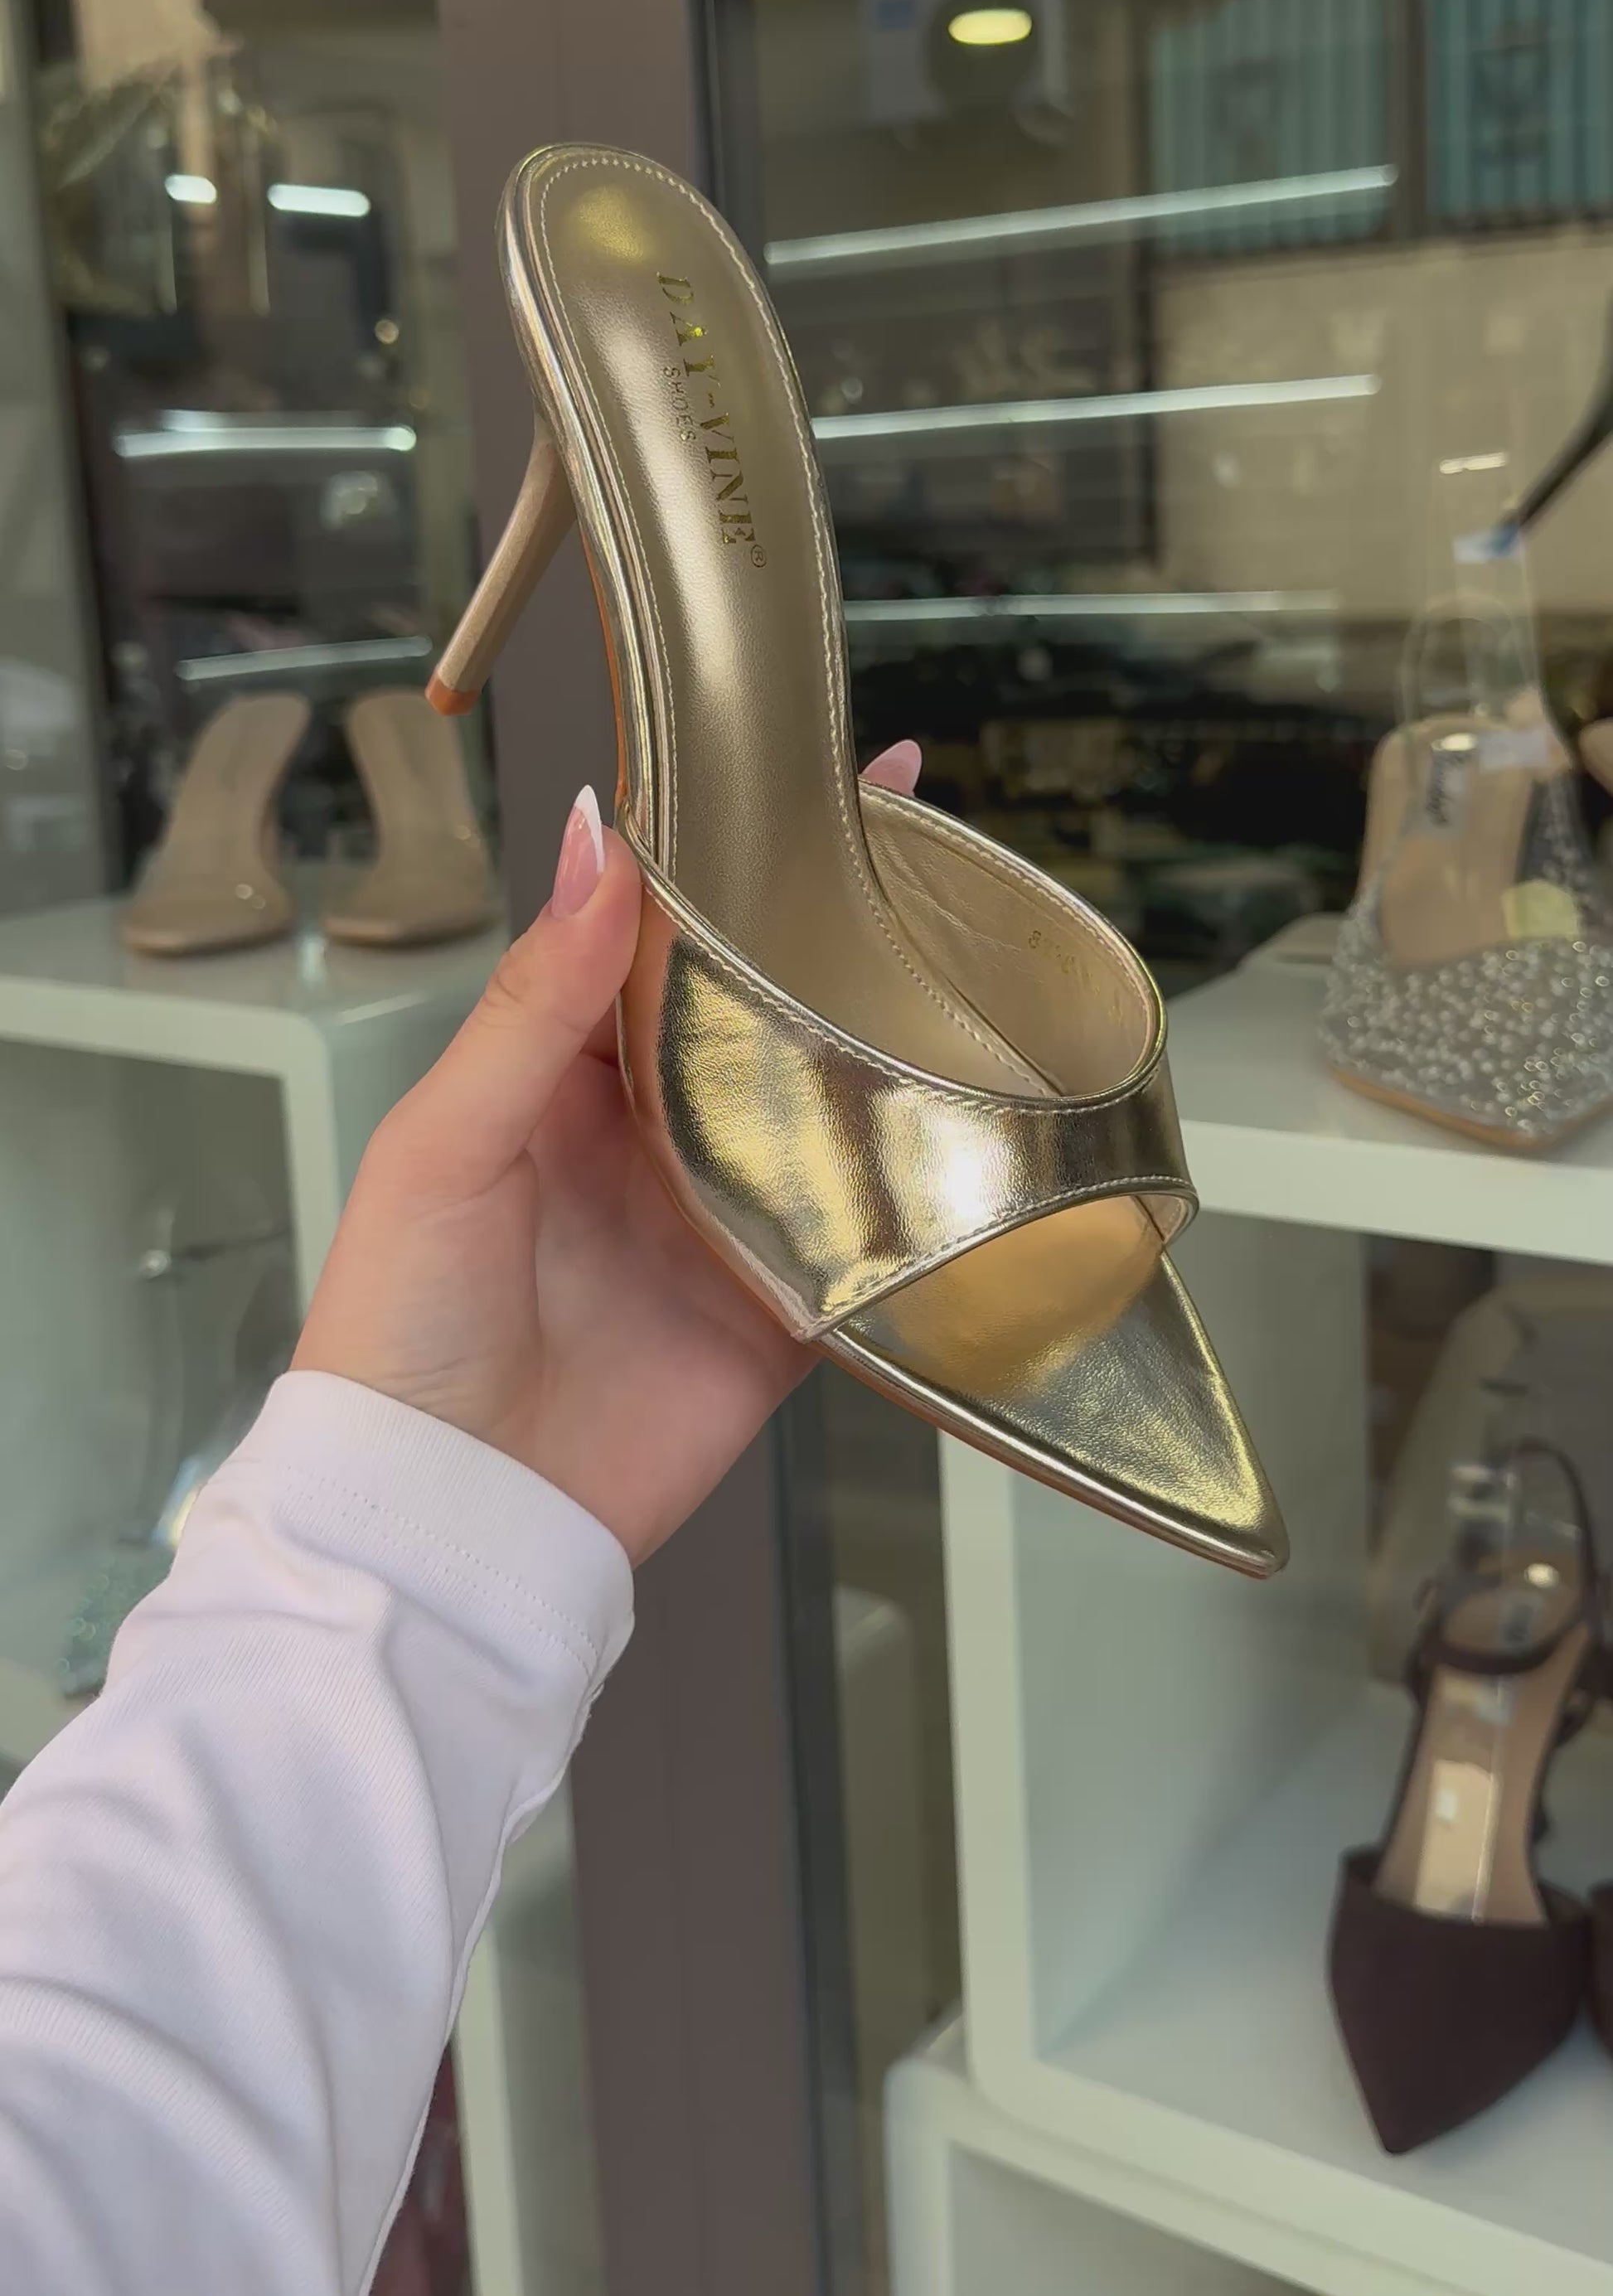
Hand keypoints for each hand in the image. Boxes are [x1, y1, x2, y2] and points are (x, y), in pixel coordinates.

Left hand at [294, 740, 923, 1561]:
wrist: (444, 1520)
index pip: (658, 933)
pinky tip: (975, 1130)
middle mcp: (650, 1132)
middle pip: (758, 1008)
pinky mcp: (779, 1313)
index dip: (726, 856)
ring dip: (887, 1045)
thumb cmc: (399, 1328)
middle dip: (831, 934)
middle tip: (917, 851)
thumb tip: (599, 839)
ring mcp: (721, 1220)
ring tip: (966, 960)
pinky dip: (916, 1198)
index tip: (801, 775)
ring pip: (826, 1108)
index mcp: (559, 1073)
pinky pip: (866, 1242)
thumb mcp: (451, 1137)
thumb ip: (538, 996)